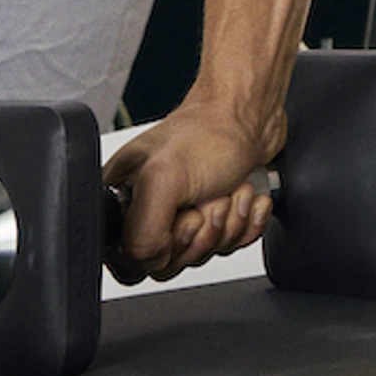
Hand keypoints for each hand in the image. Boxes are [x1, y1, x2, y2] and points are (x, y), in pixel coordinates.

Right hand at [101, 92, 282, 284]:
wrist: (254, 114)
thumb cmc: (209, 131)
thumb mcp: (162, 179)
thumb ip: (142, 233)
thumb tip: (149, 262)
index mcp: (121, 198)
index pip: (128, 260)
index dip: (162, 248)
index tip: (183, 218)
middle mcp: (147, 208)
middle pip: (170, 262)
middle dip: (202, 231)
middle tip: (209, 197)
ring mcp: (181, 214)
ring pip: (201, 254)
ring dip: (227, 223)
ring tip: (228, 189)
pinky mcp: (213, 216)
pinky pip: (228, 245)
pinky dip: (246, 223)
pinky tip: (245, 196)